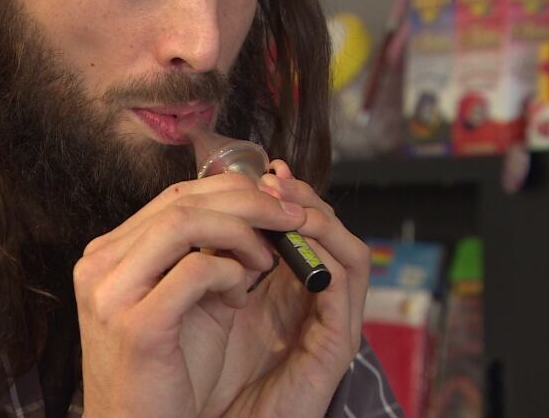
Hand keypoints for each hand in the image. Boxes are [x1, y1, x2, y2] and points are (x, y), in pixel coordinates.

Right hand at [73, 173, 307, 416]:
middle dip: (247, 202)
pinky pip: (195, 271)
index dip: (230, 190)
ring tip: (268, 256)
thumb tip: (262, 222)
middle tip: (290, 217)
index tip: (275, 201)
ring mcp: (112, 292)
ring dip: (241, 232)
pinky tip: (240, 295)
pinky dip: (229, 273)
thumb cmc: (166, 371)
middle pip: (180, 201)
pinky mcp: (136, 325)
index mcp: (111, 254)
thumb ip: (215, 259)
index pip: (174, 197)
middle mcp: (101, 264)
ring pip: (184, 223)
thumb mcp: (193, 303)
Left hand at [200, 160, 370, 417]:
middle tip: (273, 180)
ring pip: (348, 254)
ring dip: (318, 220)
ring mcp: (328, 324)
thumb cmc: (200, 375)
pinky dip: (324, 256)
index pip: (301, 231)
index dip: (287, 198)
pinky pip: (344, 289)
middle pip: (329, 235)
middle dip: (302, 200)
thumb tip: (202, 207)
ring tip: (284, 201)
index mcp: (284, 292)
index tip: (261, 173)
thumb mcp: (205, 304)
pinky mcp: (333, 347)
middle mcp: (311, 304)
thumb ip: (214, 262)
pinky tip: (291, 243)